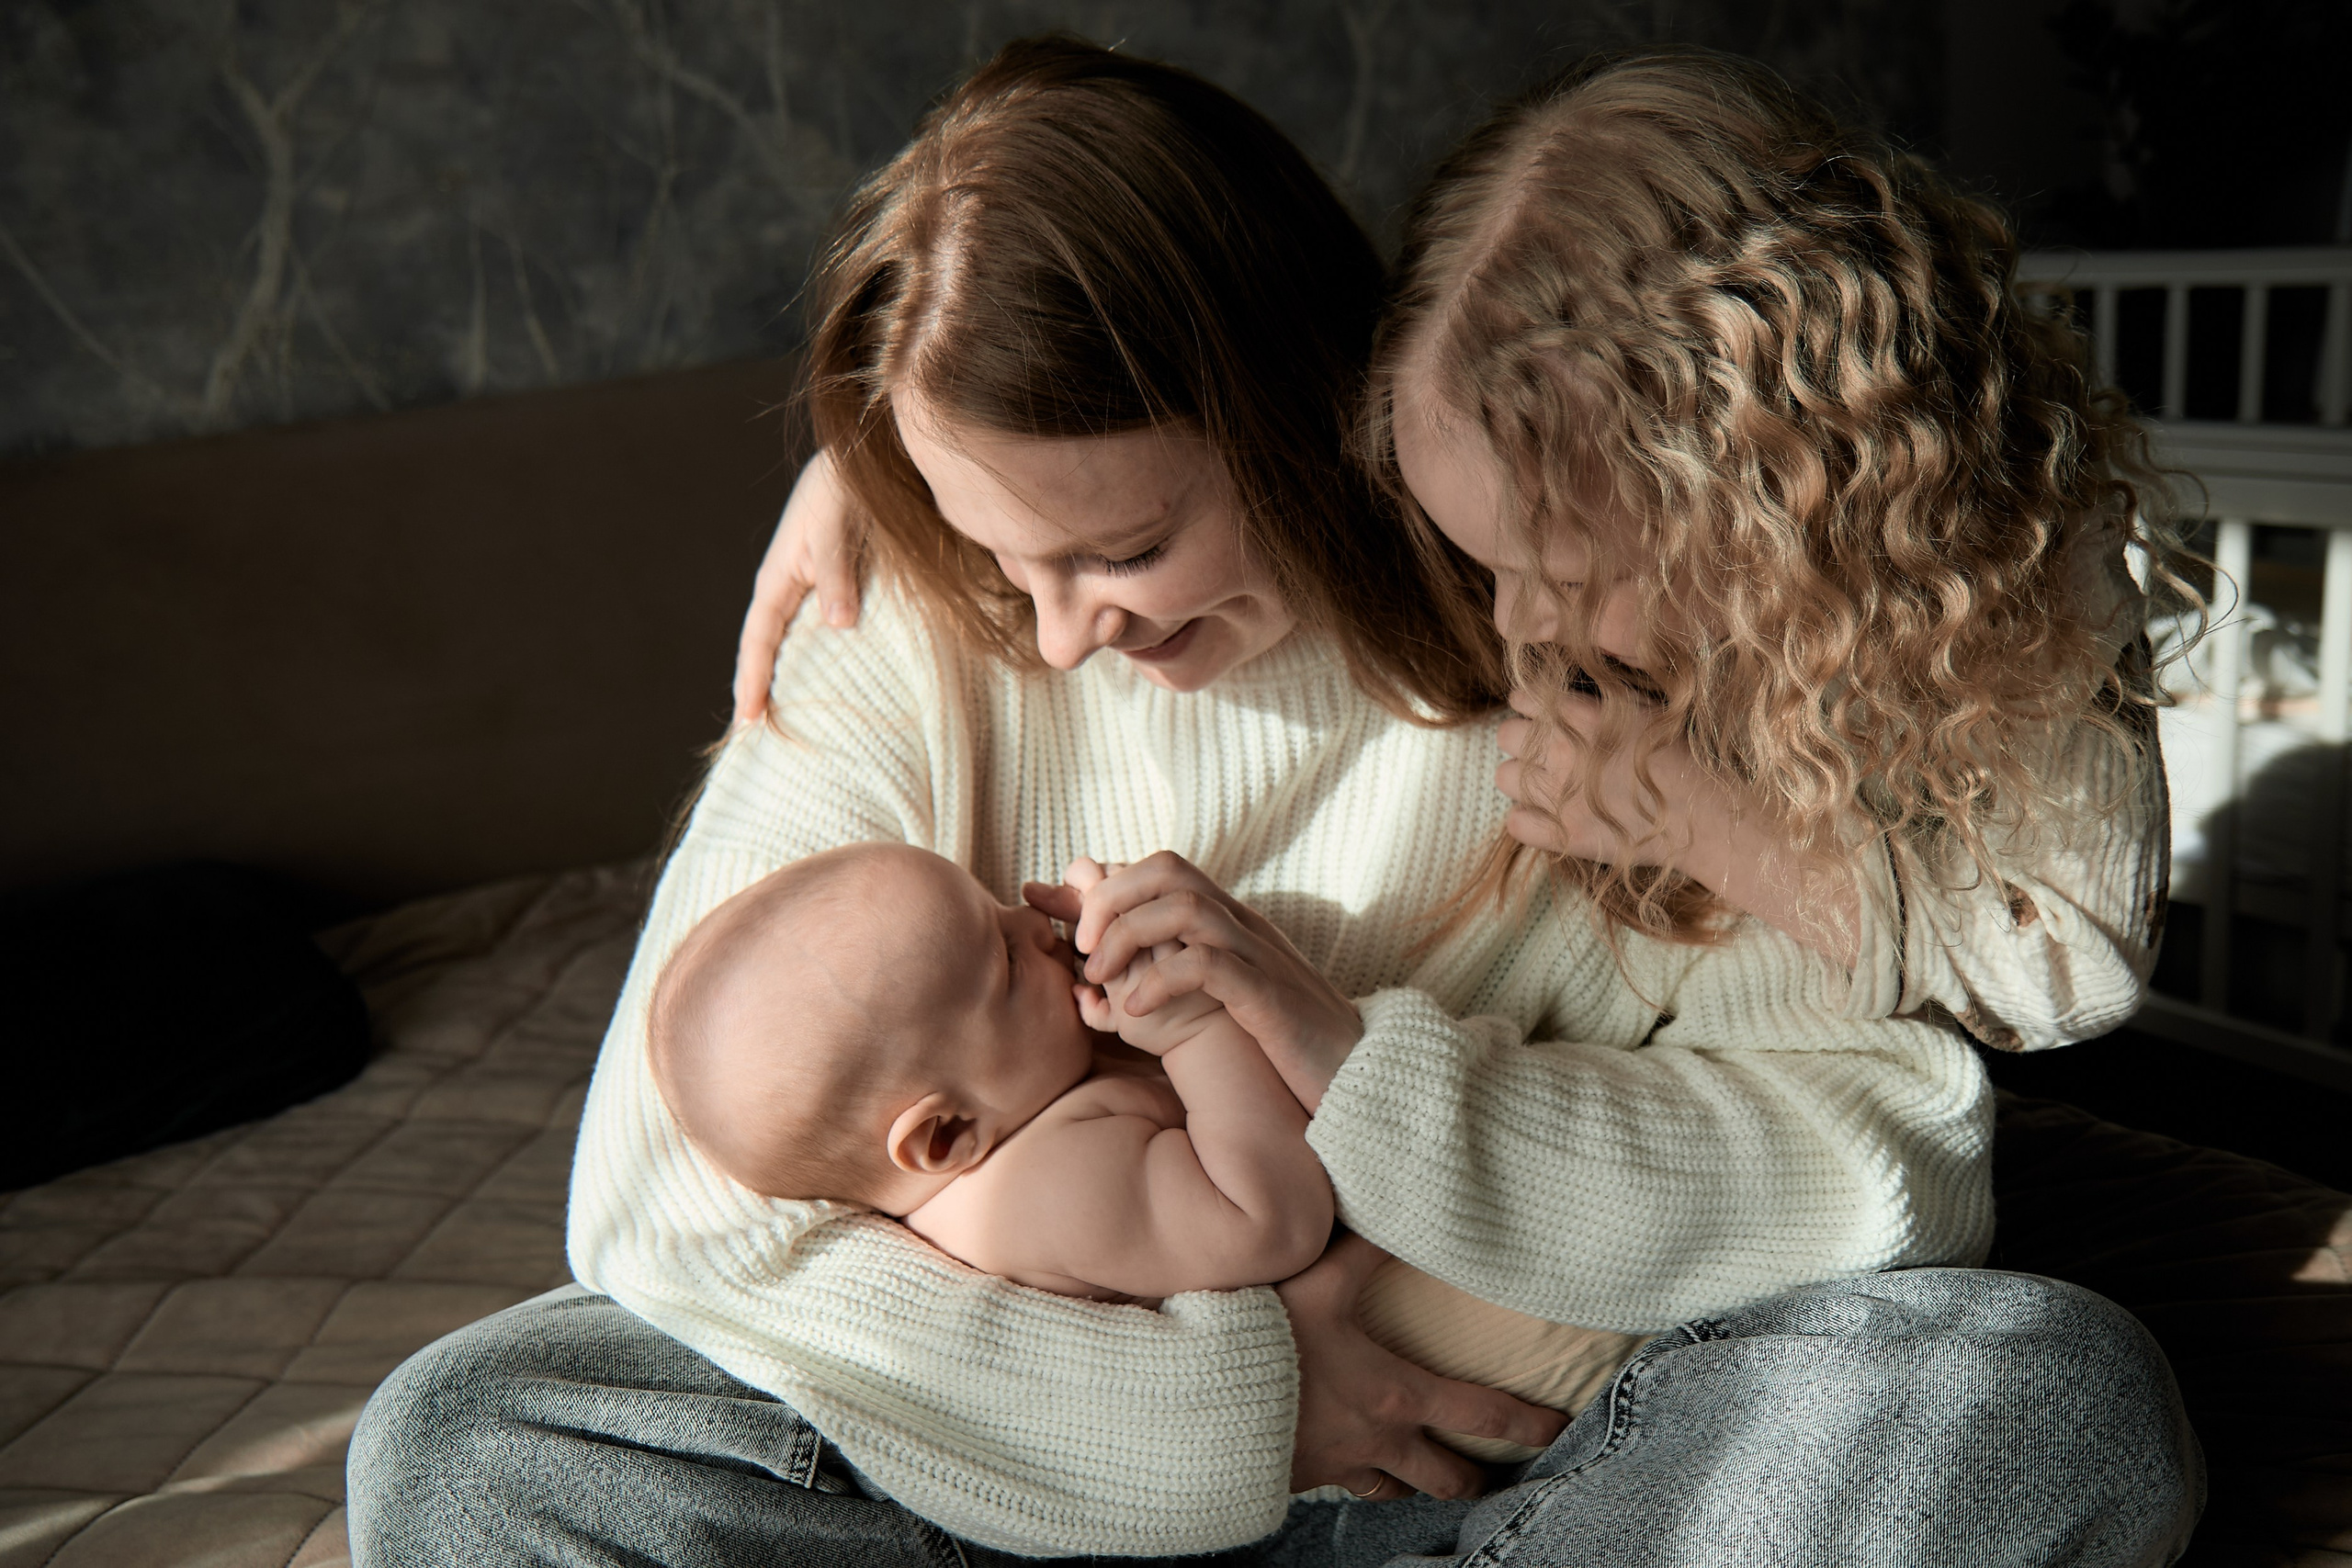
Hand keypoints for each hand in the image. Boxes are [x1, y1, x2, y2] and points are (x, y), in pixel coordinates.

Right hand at [732, 449, 862, 725]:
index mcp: (779, 576)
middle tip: (758, 738)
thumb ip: (838, 573)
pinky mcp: (835, 586)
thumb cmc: (845, 487)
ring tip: (790, 722)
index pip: (757, 639)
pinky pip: (819, 632)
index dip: (751, 679)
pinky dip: (819, 660)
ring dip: (790, 679)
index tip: (747, 720)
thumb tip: (839, 626)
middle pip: (769, 649)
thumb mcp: (838, 526)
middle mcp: (790, 587)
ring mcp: (811, 588)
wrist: (863, 460)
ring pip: (794, 644)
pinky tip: (830, 683)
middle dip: (760, 690)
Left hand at [1063, 853, 1362, 1110]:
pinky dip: (1162, 980)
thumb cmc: (1282, 1047)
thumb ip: (1170, 981)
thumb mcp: (1220, 1004)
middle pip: (1168, 869)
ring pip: (1185, 905)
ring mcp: (1259, 957)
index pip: (1160, 870)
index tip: (1055, 911)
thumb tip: (1101, 984)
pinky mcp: (1269, 997)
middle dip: (1110, 896)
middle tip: (1080, 945)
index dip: (1101, 883)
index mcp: (1229, 923)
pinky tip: (1135, 1009)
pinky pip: (1208, 965)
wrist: (1360, 1079)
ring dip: (1128, 932)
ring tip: (1099, 972)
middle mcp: (1243, 927)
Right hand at [1279, 1232, 1566, 1499]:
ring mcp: (1340, 1466)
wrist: (1203, 1402)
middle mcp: (1378, 1440)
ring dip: (1418, 1487)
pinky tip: (1355, 1469)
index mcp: (1396, 1396)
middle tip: (1497, 1479)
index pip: (1481, 1414)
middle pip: (1446, 1476)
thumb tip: (1401, 1210)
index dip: (1526, 1424)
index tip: (1558, 1432)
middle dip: (1476, 1478)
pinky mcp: (1302, 1477)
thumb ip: (1365, 1249)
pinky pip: (1345, 1488)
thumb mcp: (1320, 1281)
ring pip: (1397, 1491)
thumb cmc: (1267, 1338)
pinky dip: (1360, 1481)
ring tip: (1430, 1481)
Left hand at [1501, 689, 1865, 963]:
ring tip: (1542, 784)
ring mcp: (1560, 795)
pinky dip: (1524, 820)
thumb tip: (1572, 691)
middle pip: (1505, 735)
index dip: (1528, 706)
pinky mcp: (1564, 835)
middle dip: (1519, 740)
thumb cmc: (1685, 758)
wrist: (1706, 816)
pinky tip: (1544, 817)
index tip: (1539, 714)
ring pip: (1503, 776)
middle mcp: (1564, 751)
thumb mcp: (1647, 710)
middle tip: (1542, 751)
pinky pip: (1515, 823)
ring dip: (1518, 778)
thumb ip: (1604, 699)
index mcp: (1584, 715)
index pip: (1523, 698)